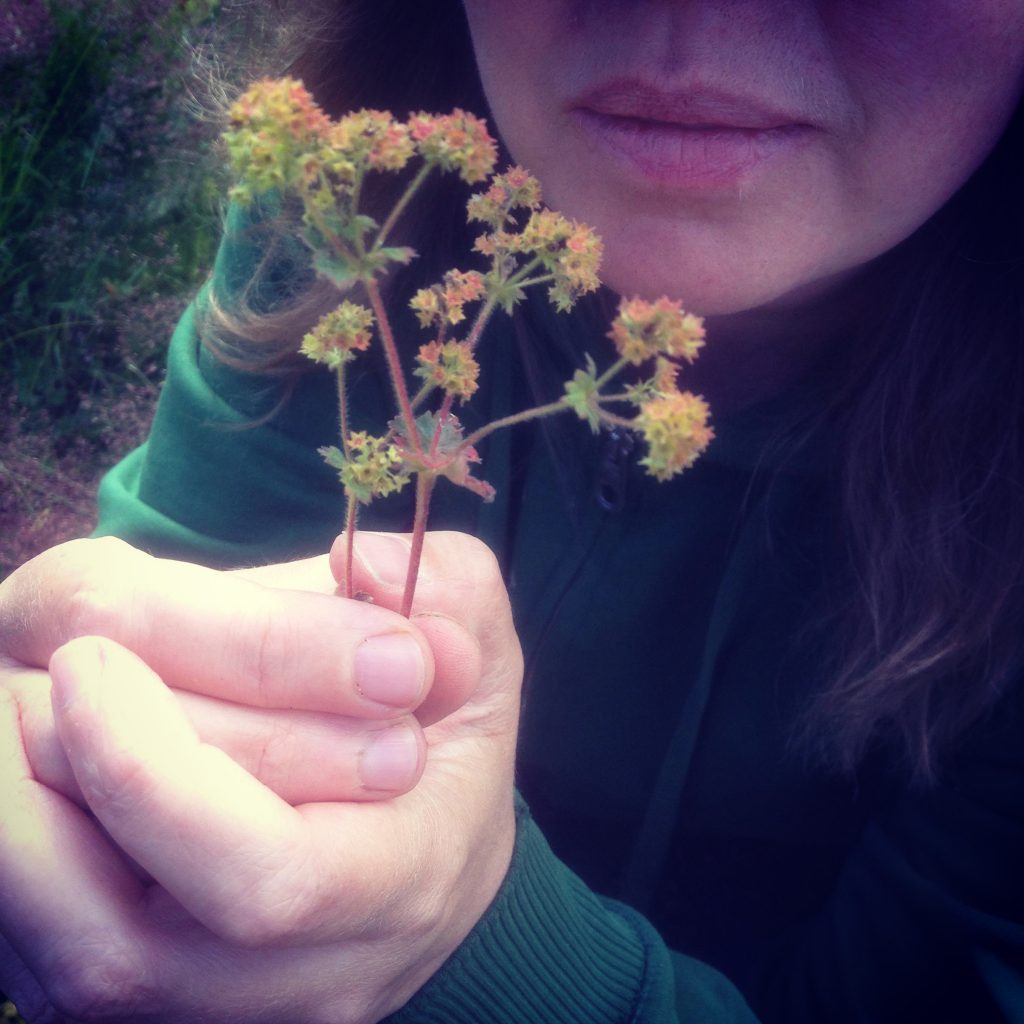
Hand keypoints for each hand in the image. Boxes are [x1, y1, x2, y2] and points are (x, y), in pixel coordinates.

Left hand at [0, 533, 521, 1021]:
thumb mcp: (476, 647)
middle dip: (74, 778)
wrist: (415, 847)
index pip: (267, 877)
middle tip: (65, 663)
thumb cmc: (440, 736)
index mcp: (408, 880)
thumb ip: (451, 589)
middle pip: (131, 937)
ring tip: (36, 703)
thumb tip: (361, 569)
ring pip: (65, 962)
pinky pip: (43, 953)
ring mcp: (216, 1008)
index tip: (91, 656)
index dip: (157, 775)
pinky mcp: (143, 1008)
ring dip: (22, 819)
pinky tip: (48, 755)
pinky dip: (24, 844)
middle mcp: (307, 979)